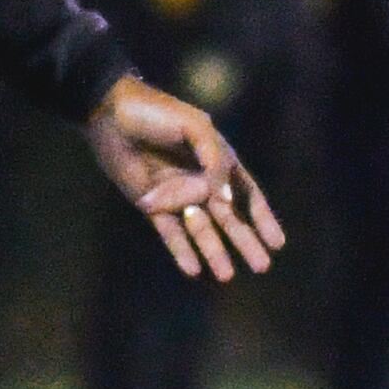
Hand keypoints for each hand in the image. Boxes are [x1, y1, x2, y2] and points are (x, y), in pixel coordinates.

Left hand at [88, 76, 286, 283]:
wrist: (112, 114)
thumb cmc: (157, 112)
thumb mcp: (195, 127)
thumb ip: (215, 159)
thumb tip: (226, 200)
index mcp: (218, 159)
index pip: (246, 193)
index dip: (262, 217)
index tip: (277, 242)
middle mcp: (201, 181)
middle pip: (229, 218)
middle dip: (246, 241)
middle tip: (262, 266)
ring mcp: (177, 195)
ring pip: (202, 230)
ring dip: (216, 252)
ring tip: (228, 276)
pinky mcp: (152, 205)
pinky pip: (170, 233)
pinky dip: (182, 251)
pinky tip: (194, 270)